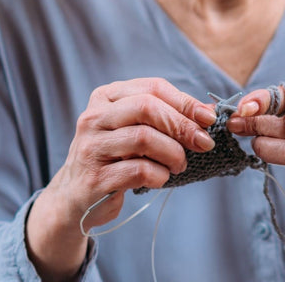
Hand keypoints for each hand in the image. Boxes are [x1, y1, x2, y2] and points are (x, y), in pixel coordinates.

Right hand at [26, 78, 215, 280]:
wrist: (76, 196)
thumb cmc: (116, 156)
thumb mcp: (136, 128)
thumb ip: (167, 116)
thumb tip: (208, 112)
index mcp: (106, 96)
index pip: (153, 87)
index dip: (185, 102)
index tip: (208, 118)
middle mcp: (94, 116)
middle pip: (147, 108)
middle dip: (182, 126)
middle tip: (202, 143)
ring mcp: (91, 147)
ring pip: (144, 138)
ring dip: (173, 153)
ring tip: (180, 164)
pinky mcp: (93, 178)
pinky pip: (138, 170)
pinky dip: (159, 174)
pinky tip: (161, 177)